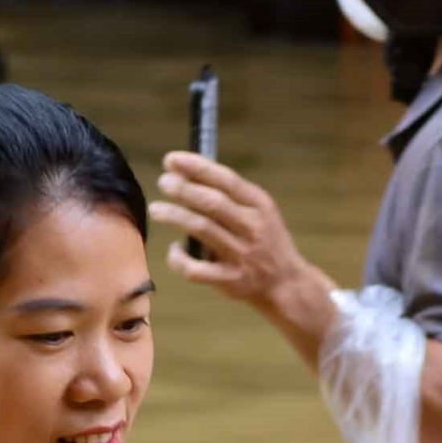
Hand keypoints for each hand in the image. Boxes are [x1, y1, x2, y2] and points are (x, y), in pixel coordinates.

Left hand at [150, 152, 323, 315]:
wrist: (285, 283)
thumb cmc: (263, 240)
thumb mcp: (259, 211)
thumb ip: (230, 195)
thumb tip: (186, 172)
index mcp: (259, 205)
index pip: (227, 180)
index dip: (197, 167)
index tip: (172, 159)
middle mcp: (252, 227)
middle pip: (212, 203)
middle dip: (184, 190)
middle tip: (163, 182)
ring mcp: (241, 255)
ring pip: (202, 229)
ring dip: (175, 216)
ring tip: (156, 209)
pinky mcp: (230, 280)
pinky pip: (196, 269)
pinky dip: (179, 258)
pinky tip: (174, 250)